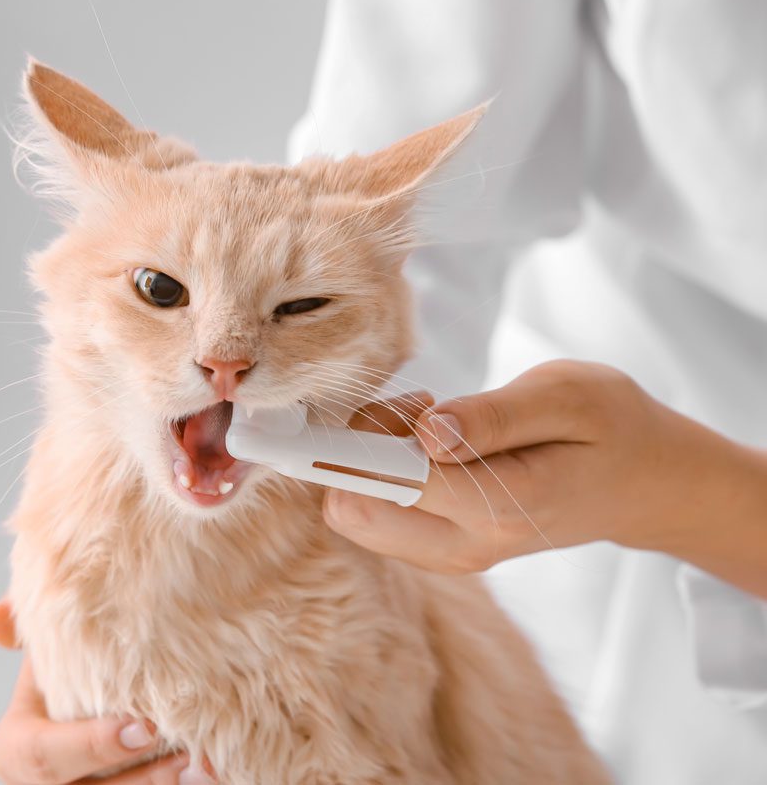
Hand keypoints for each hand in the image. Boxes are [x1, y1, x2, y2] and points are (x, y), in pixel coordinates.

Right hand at [0, 601, 212, 783]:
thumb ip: (28, 627)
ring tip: (208, 768)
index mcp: (16, 751)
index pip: (44, 757)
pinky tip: (212, 774)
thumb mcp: (44, 651)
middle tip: (186, 756)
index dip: (92, 746)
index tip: (144, 726)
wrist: (95, 705)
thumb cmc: (68, 676)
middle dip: (141, 779)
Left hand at [327, 360, 766, 597]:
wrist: (643, 483)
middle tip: (417, 404)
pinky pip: (377, 515)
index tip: (309, 415)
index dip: (338, 446)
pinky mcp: (442, 549)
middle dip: (356, 446)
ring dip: (370, 457)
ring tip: (433, 418)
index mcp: (498, 504)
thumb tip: (424, 432)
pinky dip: (382, 472)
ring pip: (357, 513)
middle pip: (353, 506)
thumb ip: (492, 417)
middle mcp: (465, 544)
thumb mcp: (567, 397)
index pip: (387, 482)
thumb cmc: (610, 426)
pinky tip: (433, 440)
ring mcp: (451, 555)